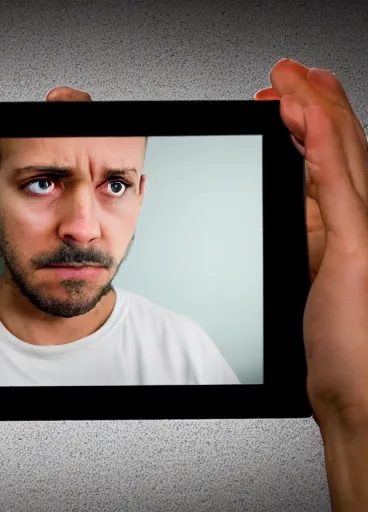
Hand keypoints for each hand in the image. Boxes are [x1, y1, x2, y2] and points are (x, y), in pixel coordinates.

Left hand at [254, 59, 367, 424]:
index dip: (310, 125)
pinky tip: (306, 117)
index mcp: (344, 229)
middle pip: (340, 149)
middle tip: (286, 75)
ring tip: (290, 80)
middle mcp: (361, 222)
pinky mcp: (357, 249)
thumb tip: (296, 203)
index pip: (329, 162)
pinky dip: (323, 148)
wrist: (356, 388)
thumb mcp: (315, 274)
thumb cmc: (338, 341)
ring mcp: (365, 232)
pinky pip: (337, 189)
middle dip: (312, 105)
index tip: (284, 101)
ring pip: (343, 157)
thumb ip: (309, 236)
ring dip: (315, 112)